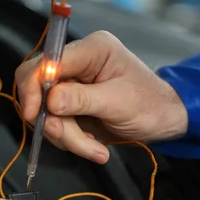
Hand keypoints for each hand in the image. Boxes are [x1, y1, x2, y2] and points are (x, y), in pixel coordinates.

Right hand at [15, 30, 187, 163]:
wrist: (165, 122)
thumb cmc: (150, 105)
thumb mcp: (118, 102)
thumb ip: (82, 99)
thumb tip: (50, 100)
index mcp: (91, 50)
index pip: (46, 62)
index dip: (33, 87)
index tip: (34, 115)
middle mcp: (78, 63)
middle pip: (39, 89)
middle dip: (53, 120)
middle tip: (69, 139)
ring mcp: (74, 85)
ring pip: (47, 113)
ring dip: (68, 137)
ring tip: (96, 150)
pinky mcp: (73, 106)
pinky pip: (57, 124)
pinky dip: (72, 140)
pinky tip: (95, 147)